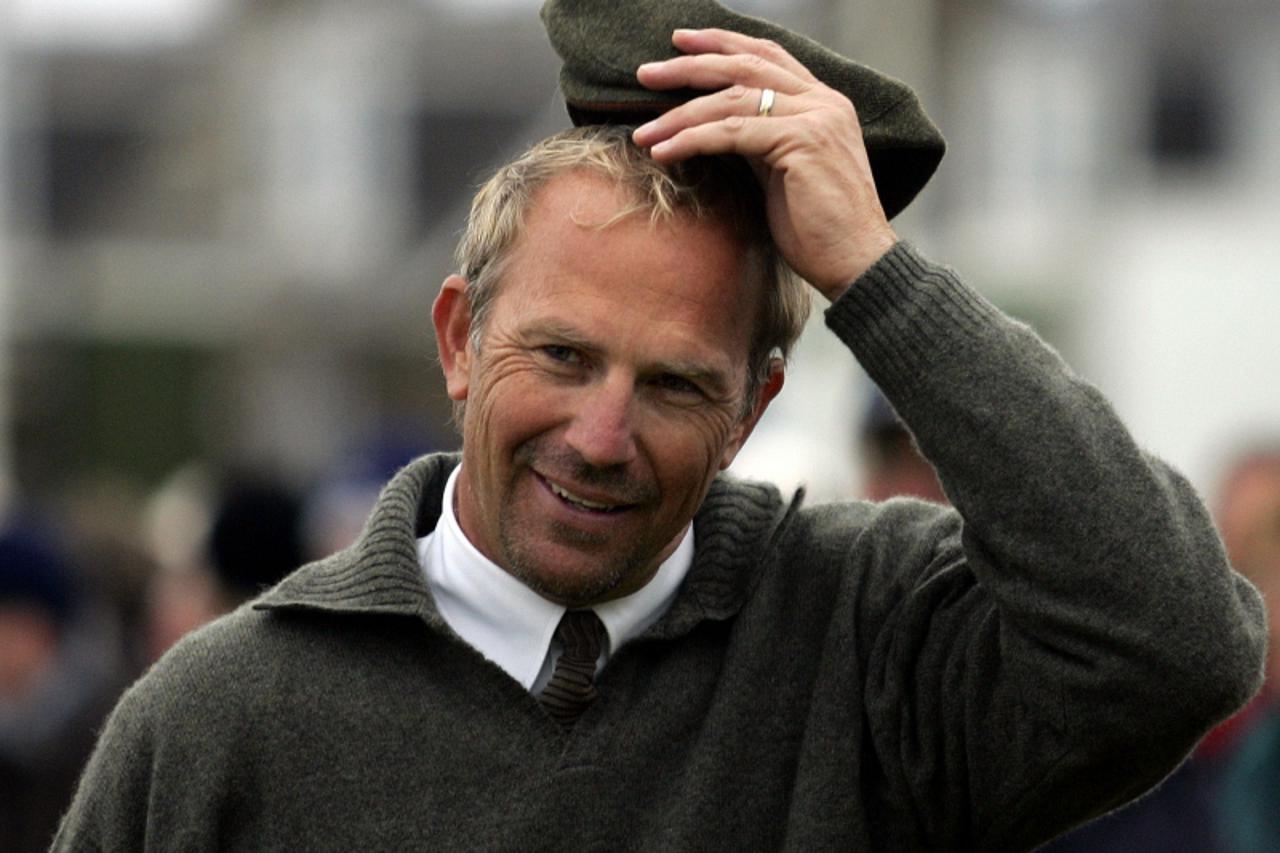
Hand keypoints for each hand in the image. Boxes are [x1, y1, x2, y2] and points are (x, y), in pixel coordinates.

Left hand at [632, 28, 897, 300]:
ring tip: (643, 132)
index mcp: (824, 103)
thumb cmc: (820, 231)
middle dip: (689, 65)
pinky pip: (732, 132)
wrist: (857, 264)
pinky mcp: (802, 143)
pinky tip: (664, 151)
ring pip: (731, 99)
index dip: (723, 44)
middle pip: (745, 66)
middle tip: (645, 73)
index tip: (680, 42)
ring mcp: (815, 119)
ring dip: (679, 114)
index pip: (767, 57)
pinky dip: (692, 139)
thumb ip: (759, 142)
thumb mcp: (785, 173)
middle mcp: (823, 102)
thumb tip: (716, 127)